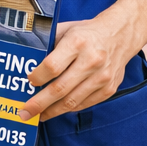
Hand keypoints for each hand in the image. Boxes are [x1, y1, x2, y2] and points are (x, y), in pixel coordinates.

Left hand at [20, 11, 140, 121]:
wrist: (121, 35)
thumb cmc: (88, 33)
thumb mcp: (67, 29)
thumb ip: (48, 43)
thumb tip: (26, 60)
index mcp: (77, 43)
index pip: (52, 66)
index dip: (37, 78)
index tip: (28, 82)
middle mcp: (91, 60)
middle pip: (60, 89)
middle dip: (39, 104)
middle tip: (25, 113)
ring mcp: (102, 77)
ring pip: (72, 101)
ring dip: (52, 111)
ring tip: (39, 115)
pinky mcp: (109, 89)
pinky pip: (84, 104)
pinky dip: (69, 109)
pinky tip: (57, 109)